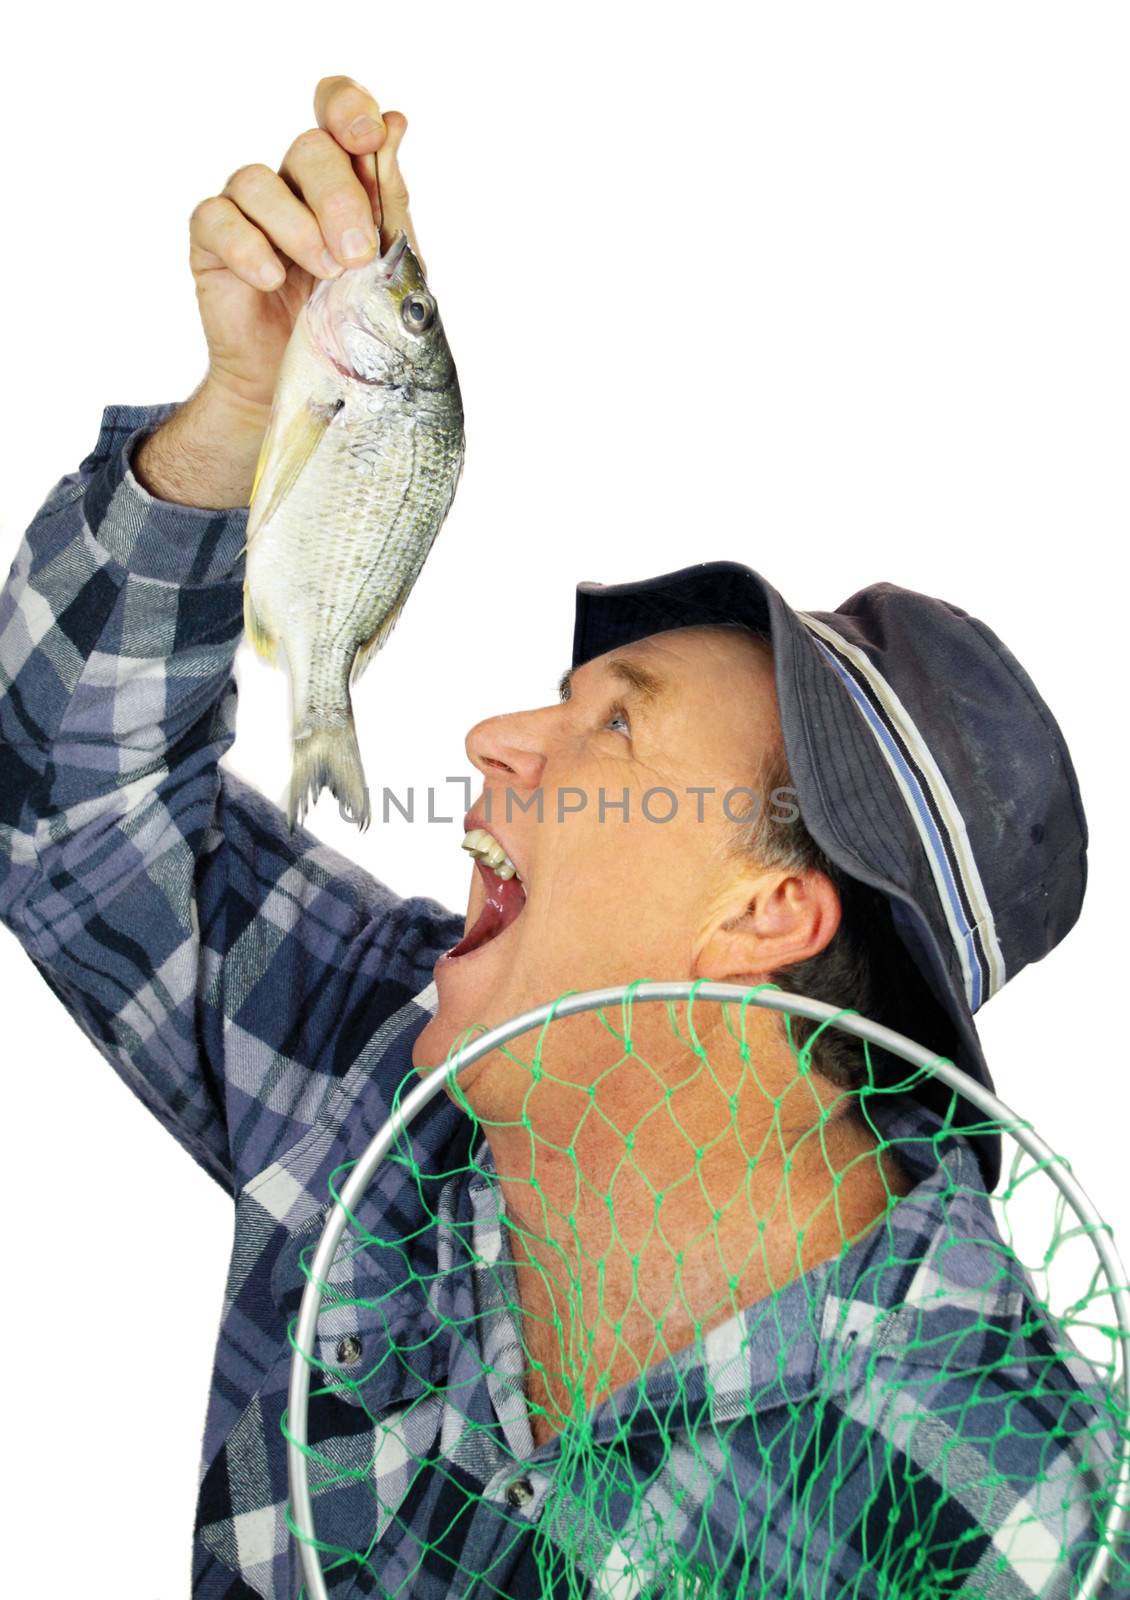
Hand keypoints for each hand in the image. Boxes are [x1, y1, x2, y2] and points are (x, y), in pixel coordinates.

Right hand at [189, 74, 423, 416]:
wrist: (313, 389)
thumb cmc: (353, 327)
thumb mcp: (386, 267)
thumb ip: (389, 201)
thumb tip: (394, 122)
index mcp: (341, 179)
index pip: (335, 108)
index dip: (347, 107)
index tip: (368, 136)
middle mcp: (292, 184)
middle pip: (309, 148)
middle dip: (339, 198)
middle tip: (356, 255)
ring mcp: (248, 210)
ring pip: (258, 180)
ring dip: (298, 227)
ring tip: (324, 275)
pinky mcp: (212, 242)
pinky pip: (218, 219)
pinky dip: (249, 248)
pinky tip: (271, 281)